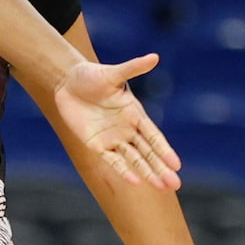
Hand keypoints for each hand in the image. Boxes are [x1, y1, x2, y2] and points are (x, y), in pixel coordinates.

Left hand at [52, 56, 180, 189]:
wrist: (67, 83)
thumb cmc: (92, 76)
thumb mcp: (113, 73)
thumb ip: (133, 68)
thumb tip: (154, 57)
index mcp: (136, 114)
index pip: (154, 136)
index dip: (164, 150)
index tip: (176, 164)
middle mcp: (128, 129)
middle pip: (147, 153)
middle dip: (160, 168)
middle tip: (175, 184)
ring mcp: (112, 138)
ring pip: (133, 159)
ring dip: (146, 173)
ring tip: (160, 187)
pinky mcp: (95, 144)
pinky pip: (111, 160)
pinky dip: (122, 169)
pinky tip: (133, 180)